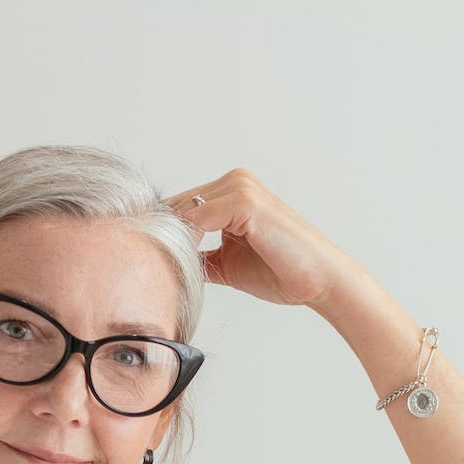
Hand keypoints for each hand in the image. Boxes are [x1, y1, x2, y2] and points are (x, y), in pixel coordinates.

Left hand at [164, 167, 362, 310]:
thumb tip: (169, 265)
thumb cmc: (282, 272)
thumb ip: (202, 258)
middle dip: (162, 234)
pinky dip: (186, 241)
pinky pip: (198, 219)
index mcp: (232, 192)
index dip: (163, 233)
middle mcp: (234, 182)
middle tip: (145, 265)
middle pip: (178, 206)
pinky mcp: (245, 201)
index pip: (182, 207)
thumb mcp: (228, 264)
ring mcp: (240, 187)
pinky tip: (180, 263)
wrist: (318, 281)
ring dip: (171, 239)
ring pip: (184, 211)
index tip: (146, 259)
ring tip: (160, 267)